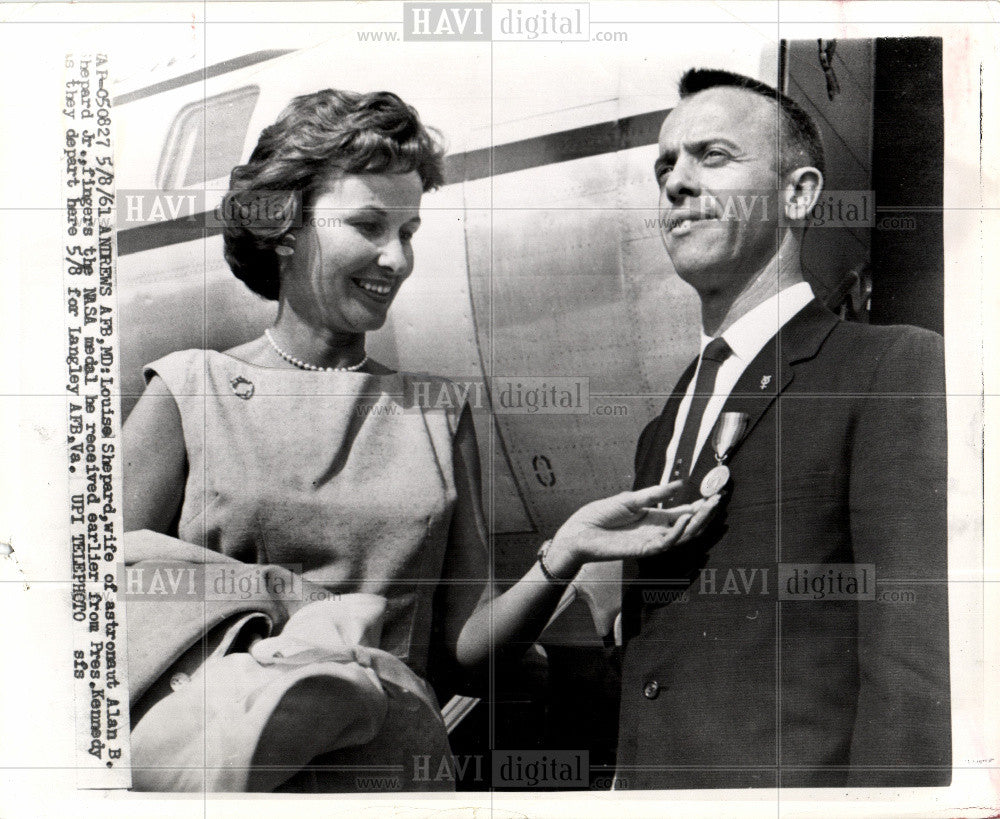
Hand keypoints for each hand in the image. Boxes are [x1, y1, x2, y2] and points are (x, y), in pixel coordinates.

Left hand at [545, 482, 720, 576]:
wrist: (580, 531)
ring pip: (682, 536)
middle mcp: (656, 531)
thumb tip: (679, 484)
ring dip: (697, 522)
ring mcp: (652, 541)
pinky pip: (666, 542)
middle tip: (718, 501)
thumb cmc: (600, 515)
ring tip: (709, 507)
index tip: (714, 495)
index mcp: (654, 518)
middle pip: (688, 525)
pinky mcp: (644, 549)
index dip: (699, 506)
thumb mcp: (630, 499)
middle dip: (705, 514)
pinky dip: (678, 531)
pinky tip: (685, 518)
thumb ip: (655, 493)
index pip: (683, 513)